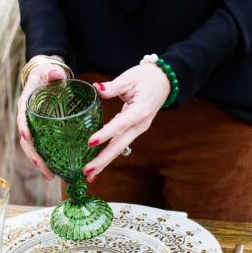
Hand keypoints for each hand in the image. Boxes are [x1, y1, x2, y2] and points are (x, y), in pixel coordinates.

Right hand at [17, 62, 68, 178]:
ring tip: (51, 176)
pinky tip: (55, 170)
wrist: (46, 77)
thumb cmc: (47, 74)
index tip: (27, 137)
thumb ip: (53, 73)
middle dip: (33, 155)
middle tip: (45, 169)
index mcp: (26, 102)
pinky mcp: (41, 131)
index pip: (22, 116)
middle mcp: (27, 117)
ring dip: (40, 162)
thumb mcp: (49, 71)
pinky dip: (46, 158)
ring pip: (32, 147)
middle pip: (26, 140)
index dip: (23, 127)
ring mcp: (33, 126)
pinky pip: (41, 146)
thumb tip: (56, 73)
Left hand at [83, 63, 169, 180]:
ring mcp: (138, 128)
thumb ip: (112, 86)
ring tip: (90, 175)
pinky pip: (120, 143)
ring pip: (120, 148)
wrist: (164, 80)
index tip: (90, 142)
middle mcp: (140, 124)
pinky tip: (98, 163)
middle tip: (87, 171)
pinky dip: (109, 154)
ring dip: (105, 162)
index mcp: (140, 110)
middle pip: (120, 145)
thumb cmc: (147, 77)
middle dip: (103, 159)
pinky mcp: (134, 129)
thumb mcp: (129, 78)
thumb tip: (97, 88)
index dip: (106, 134)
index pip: (120, 124)